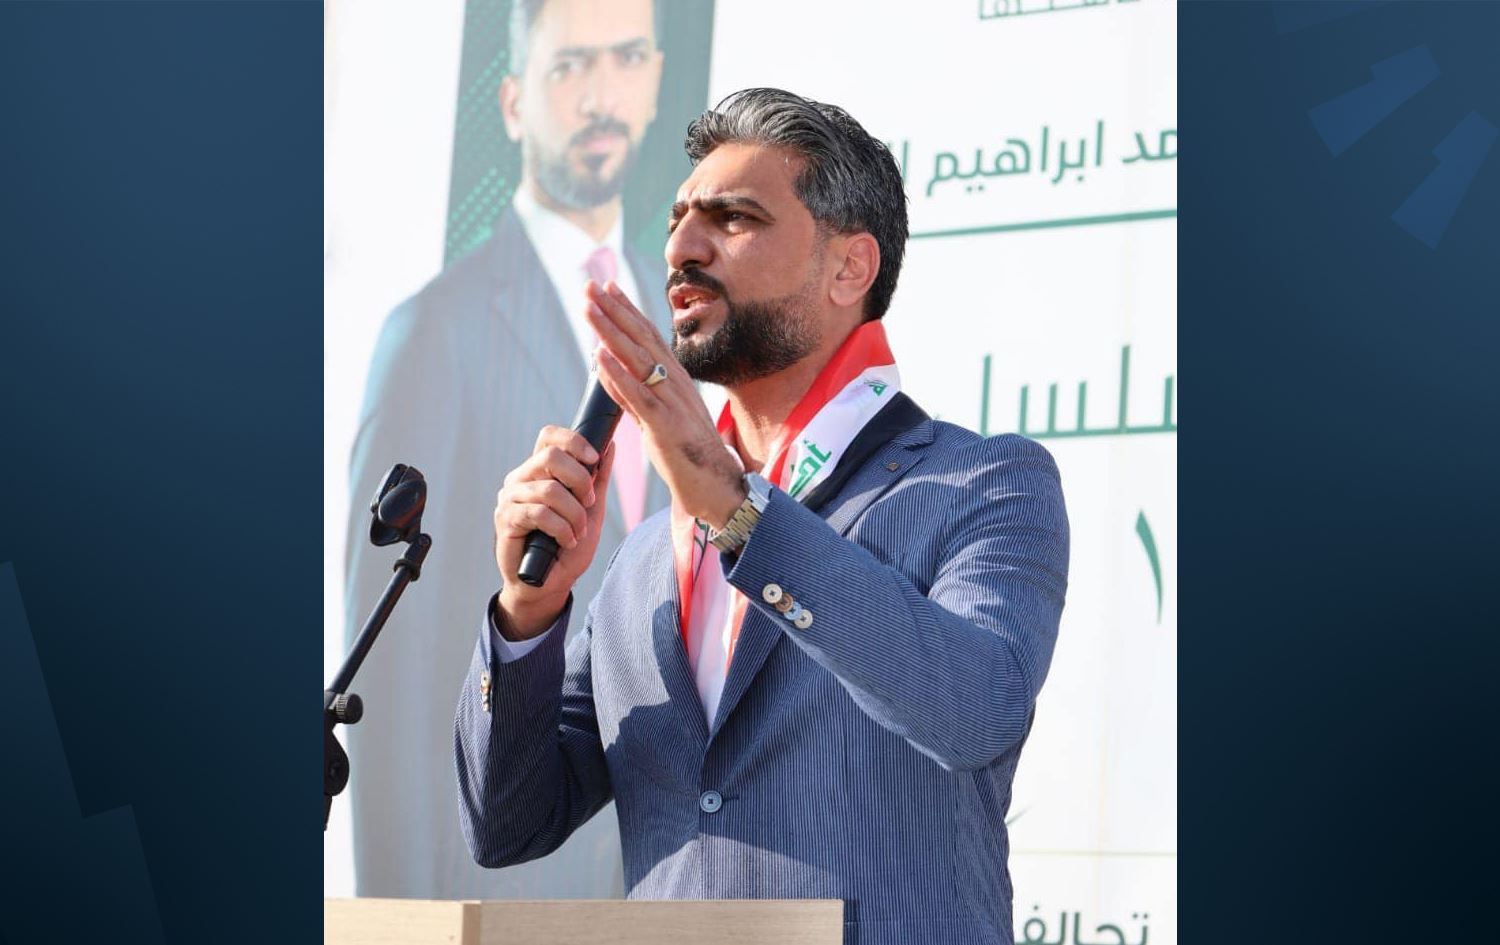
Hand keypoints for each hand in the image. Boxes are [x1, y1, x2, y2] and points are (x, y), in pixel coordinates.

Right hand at [492, 426, 615, 638]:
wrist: (550, 583)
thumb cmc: (568, 546)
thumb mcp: (592, 510)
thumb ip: (598, 479)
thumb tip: (610, 445)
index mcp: (539, 471)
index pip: (549, 436)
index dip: (574, 441)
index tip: (595, 459)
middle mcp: (521, 479)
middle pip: (550, 456)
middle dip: (580, 479)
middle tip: (589, 503)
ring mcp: (510, 498)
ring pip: (550, 490)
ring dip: (574, 514)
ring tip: (578, 532)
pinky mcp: (506, 519)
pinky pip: (539, 514)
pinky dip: (561, 529)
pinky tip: (567, 541)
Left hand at [584, 280, 747, 527]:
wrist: (717, 486)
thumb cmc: (688, 453)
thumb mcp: (658, 416)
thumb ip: (634, 393)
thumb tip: (609, 370)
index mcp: (676, 379)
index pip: (648, 336)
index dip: (627, 310)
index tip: (608, 287)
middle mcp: (676, 383)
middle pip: (641, 339)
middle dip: (614, 310)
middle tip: (591, 286)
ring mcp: (671, 402)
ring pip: (636, 359)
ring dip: (611, 332)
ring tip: (590, 309)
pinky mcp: (665, 426)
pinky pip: (637, 396)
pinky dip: (617, 374)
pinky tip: (599, 356)